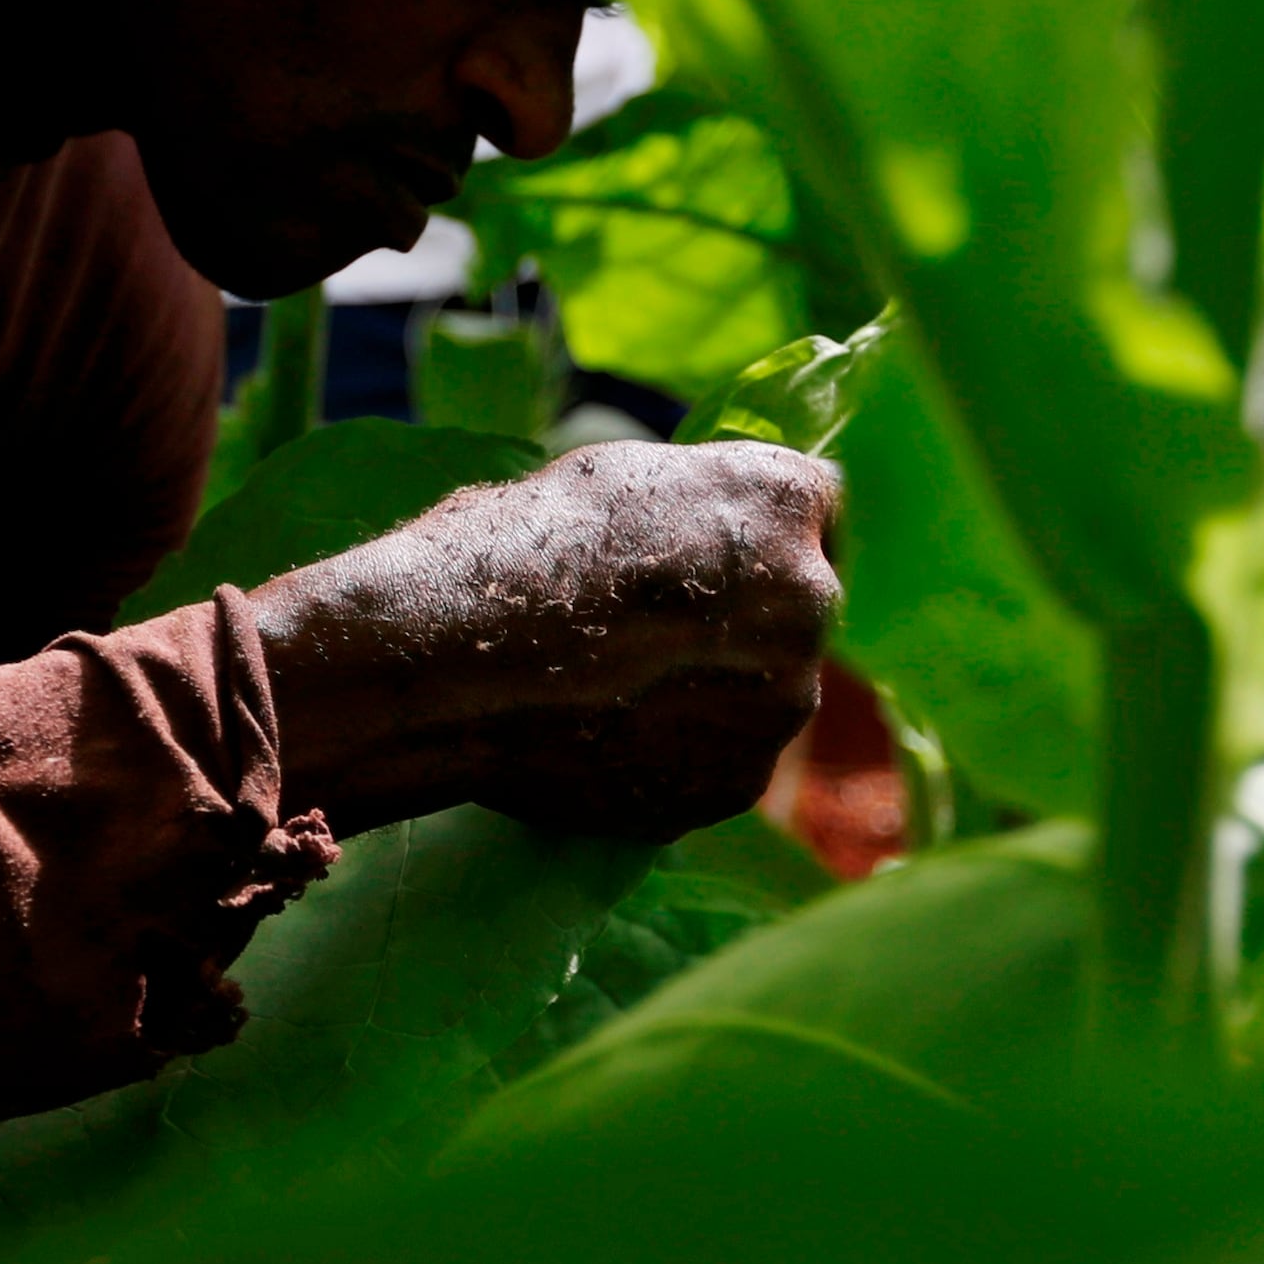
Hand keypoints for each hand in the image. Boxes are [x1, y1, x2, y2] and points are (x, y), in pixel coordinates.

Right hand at [251, 440, 840, 839]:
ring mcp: (778, 708)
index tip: (709, 552)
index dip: (756, 533)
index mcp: (783, 503)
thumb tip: (703, 532)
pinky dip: (678, 750)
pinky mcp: (733, 786)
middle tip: (649, 627)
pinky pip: (720, 758)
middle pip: (796, 609)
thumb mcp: (611, 477)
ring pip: (761, 691)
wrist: (446, 667)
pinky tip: (607, 734)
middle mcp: (810, 604)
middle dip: (740, 617)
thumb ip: (693, 504)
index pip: (818, 511)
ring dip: (712, 690)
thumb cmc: (509, 547)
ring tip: (615, 689)